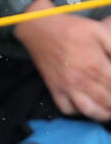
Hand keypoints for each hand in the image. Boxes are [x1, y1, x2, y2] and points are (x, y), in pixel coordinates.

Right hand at [15, 0, 110, 120]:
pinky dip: (78, 112)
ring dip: (102, 114)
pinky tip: (86, 105)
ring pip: (88, 110)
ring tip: (109, 112)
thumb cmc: (72, 28)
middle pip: (106, 101)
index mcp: (95, 65)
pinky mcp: (55, 90)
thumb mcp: (99, 30)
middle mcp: (81, 80)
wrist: (40, 29)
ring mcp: (67, 88)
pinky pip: (67, 109)